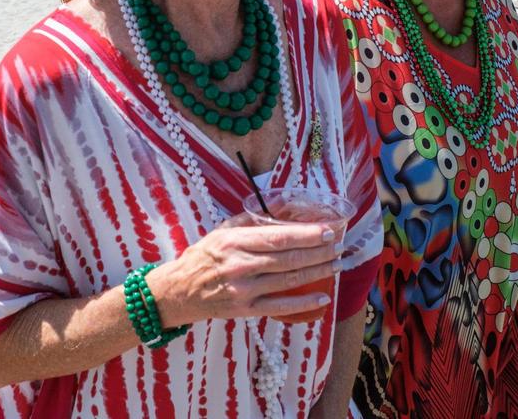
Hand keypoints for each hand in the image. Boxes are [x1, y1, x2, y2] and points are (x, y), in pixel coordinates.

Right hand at [148, 215, 340, 326]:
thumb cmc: (202, 257)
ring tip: (336, 264)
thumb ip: (250, 220)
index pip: (278, 238)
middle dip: (318, 252)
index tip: (327, 230)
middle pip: (289, 259)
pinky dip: (304, 303)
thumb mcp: (222, 231)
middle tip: (338, 245)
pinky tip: (323, 297)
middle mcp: (241, 266)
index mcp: (235, 242)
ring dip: (317, 272)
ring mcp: (245, 291)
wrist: (179, 291)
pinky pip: (281, 306)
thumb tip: (281, 207)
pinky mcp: (247, 310)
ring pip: (289, 281)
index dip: (306, 234)